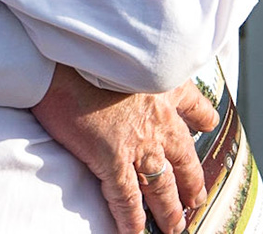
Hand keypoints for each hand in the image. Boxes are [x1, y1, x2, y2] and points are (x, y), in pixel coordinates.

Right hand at [30, 66, 219, 233]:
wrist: (57, 56)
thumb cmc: (81, 47)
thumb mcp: (122, 49)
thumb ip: (136, 64)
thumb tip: (128, 62)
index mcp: (163, 87)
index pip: (194, 106)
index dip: (202, 119)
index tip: (206, 126)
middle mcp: (158, 119)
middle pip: (184, 160)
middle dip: (192, 184)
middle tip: (196, 199)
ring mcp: (137, 142)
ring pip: (161, 186)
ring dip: (169, 211)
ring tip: (175, 227)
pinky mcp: (111, 159)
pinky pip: (127, 199)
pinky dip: (132, 220)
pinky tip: (136, 233)